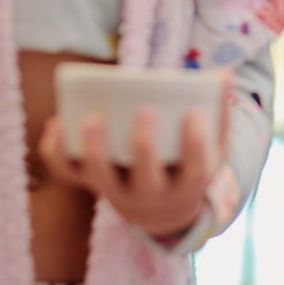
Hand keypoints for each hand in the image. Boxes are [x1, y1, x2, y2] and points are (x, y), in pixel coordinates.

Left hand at [38, 70, 233, 237]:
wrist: (162, 211)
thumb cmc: (188, 168)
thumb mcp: (212, 150)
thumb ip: (220, 114)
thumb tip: (227, 73)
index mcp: (188, 187)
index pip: (195, 172)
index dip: (195, 145)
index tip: (194, 114)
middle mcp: (151, 196)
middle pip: (146, 180)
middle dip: (145, 147)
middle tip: (146, 111)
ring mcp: (118, 193)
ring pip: (102, 179)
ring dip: (95, 150)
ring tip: (93, 118)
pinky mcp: (91, 184)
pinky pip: (67, 174)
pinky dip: (56, 151)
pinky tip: (58, 123)